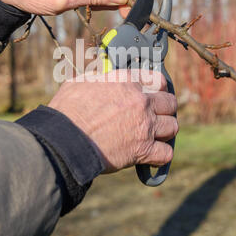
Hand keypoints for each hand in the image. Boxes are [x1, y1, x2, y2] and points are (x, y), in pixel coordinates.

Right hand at [48, 70, 177, 172]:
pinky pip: (166, 153)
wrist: (63, 139)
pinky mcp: (143, 150)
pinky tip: (152, 156)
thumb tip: (100, 79)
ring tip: (155, 136)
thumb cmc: (66, 111)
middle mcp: (140, 101)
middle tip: (156, 116)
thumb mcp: (80, 82)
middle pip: (170, 103)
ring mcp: (145, 125)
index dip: (158, 88)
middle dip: (164, 110)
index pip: (157, 79)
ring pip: (172, 127)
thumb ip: (98, 79)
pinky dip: (160, 156)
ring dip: (164, 132)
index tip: (155, 95)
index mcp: (126, 81)